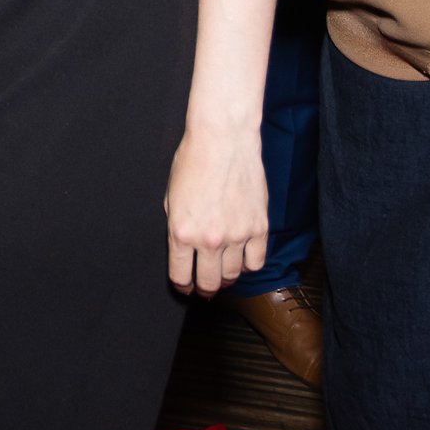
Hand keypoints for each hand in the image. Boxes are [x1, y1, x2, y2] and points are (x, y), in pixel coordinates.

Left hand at [164, 122, 268, 296]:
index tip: (185, 289)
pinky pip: (256, 261)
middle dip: (204, 289)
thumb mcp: (171, 196)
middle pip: (208, 282)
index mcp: (181, 232)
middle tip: (204, 289)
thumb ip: (177, 225)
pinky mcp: (259, 228)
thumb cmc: (193, 161)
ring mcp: (237, 236)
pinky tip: (242, 260)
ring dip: (226, 278)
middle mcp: (209, 239)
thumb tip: (183, 247)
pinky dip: (248, 265)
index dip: (182, 286)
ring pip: (233, 275)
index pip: (181, 275)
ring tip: (222, 275)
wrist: (223, 141)